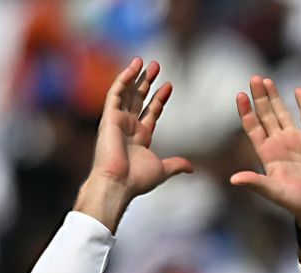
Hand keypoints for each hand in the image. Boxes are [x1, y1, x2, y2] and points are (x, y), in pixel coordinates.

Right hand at [76, 58, 192, 230]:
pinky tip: (132, 67)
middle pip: (139, 98)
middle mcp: (128, 126)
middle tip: (156, 66)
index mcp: (140, 137)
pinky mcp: (109, 116)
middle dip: (147, 82)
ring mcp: (118, 120)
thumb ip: (176, 165)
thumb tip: (191, 167)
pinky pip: (116, 93)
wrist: (119, 183)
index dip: (160, 98)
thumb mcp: (162, 170)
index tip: (170, 85)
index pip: (151, 111)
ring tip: (145, 61)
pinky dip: (124, 79)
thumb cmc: (137, 180)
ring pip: (128, 92)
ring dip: (136, 76)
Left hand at [232, 77, 300, 229]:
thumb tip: (233, 179)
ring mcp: (298, 141)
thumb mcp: (276, 193)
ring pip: (283, 113)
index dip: (246, 111)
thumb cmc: (298, 204)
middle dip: (259, 97)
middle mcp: (280, 144)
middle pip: (266, 115)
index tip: (241, 95)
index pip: (253, 127)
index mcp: (268, 153)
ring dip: (275, 97)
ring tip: (266, 80)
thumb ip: (256, 183)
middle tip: (254, 78)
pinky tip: (299, 90)